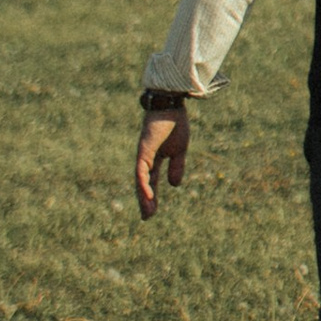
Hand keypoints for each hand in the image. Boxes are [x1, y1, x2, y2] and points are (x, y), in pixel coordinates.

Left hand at [135, 104, 189, 219]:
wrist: (171, 103)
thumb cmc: (175, 122)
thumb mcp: (180, 149)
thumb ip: (177, 166)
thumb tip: (174, 185)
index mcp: (154, 157)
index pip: (150, 180)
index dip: (151, 195)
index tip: (151, 212)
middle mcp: (146, 158)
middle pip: (143, 183)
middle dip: (145, 200)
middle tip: (147, 217)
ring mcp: (143, 154)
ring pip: (140, 180)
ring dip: (144, 197)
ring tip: (148, 213)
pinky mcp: (143, 150)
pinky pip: (141, 171)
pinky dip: (144, 184)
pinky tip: (148, 196)